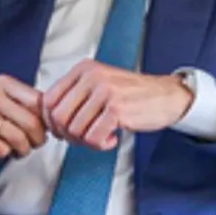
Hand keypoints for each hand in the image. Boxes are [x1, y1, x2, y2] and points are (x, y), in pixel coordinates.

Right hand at [0, 75, 46, 159]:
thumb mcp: (2, 101)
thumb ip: (25, 106)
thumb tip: (54, 120)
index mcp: (3, 83)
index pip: (38, 101)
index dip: (48, 120)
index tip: (49, 131)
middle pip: (30, 122)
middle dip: (38, 139)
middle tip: (35, 145)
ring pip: (17, 137)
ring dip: (23, 150)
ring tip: (20, 151)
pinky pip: (0, 148)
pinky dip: (5, 154)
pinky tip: (2, 151)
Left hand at [42, 60, 192, 150]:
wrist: (167, 96)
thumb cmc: (134, 94)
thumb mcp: (100, 84)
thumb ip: (76, 95)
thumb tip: (50, 120)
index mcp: (84, 69)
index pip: (48, 99)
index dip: (51, 121)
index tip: (62, 130)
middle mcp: (92, 77)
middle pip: (58, 117)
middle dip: (67, 135)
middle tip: (82, 138)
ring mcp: (105, 92)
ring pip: (75, 130)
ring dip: (86, 142)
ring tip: (100, 138)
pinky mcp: (117, 109)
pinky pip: (93, 137)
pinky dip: (101, 145)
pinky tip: (112, 139)